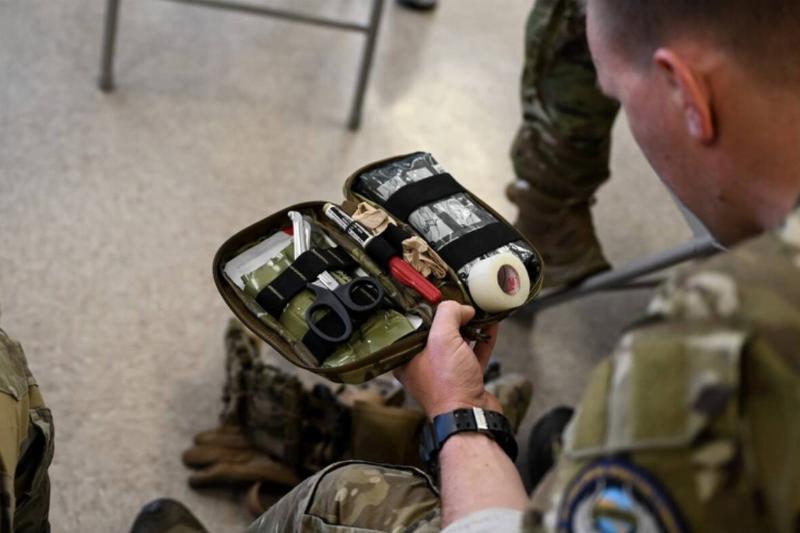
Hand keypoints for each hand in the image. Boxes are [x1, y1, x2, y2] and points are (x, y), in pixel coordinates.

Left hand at [394, 301, 500, 418]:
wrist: (470, 416)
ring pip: (457, 342)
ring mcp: (445, 372)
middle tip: (461, 300)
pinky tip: (491, 325)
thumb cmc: (448, 385)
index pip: (413, 325)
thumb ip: (449, 315)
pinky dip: (482, 339)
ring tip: (478, 309)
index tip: (439, 295)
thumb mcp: (442, 339)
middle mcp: (423, 365)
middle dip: (451, 316)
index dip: (427, 309)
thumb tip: (461, 307)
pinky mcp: (465, 377)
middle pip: (436, 332)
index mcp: (407, 357)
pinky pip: (473, 352)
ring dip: (469, 326)